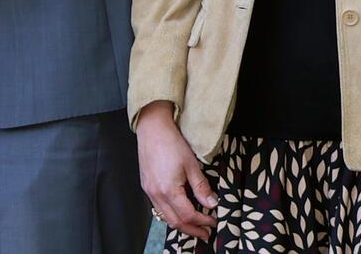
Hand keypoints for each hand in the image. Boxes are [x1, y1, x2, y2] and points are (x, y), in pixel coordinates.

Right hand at [135, 101, 216, 239]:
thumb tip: (212, 204)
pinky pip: (158, 207)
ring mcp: (149, 191)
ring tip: (194, 226)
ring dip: (181, 224)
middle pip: (175, 222)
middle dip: (192, 230)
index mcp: (168, 190)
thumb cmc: (171, 142)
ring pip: (165, 217)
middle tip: (205, 234)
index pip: (188, 215)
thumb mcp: (192, 165)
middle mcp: (156, 194)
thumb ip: (202, 187)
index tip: (213, 222)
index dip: (203, 222)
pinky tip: (179, 210)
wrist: (152, 128)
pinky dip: (171, 214)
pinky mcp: (146, 185)